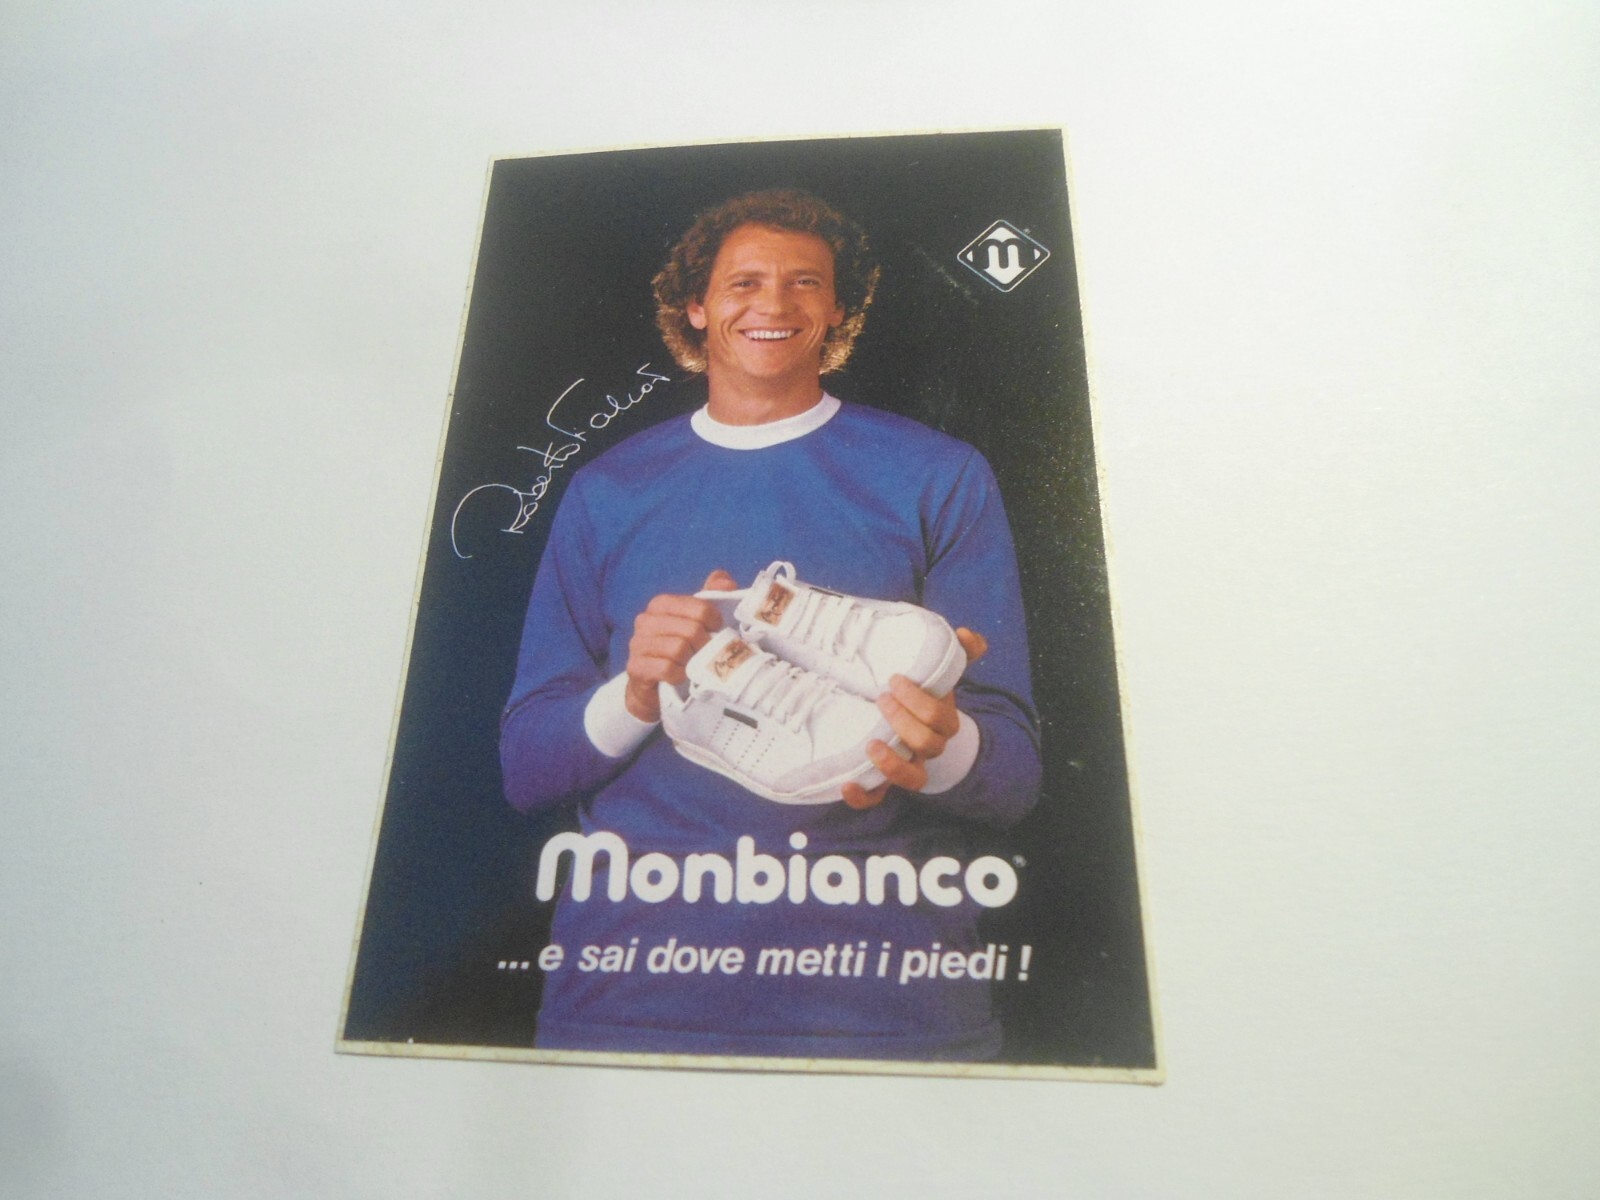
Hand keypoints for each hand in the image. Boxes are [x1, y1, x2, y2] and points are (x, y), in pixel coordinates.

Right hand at [623, 569, 736, 722]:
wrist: (655, 685)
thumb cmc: (681, 648)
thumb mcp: (698, 620)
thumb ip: (712, 596)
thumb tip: (724, 580)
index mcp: (661, 604)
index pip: (701, 608)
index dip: (715, 622)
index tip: (716, 631)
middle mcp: (645, 620)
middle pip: (692, 630)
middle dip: (704, 645)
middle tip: (704, 653)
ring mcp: (637, 644)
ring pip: (679, 649)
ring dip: (691, 661)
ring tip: (691, 664)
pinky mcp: (635, 667)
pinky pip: (667, 669)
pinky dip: (679, 675)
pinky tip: (679, 675)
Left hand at [841, 627, 987, 809]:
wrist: (920, 729)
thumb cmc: (927, 697)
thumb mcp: (940, 673)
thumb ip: (958, 651)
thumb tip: (963, 634)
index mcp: (942, 722)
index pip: (940, 717)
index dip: (920, 701)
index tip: (894, 679)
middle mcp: (929, 748)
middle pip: (928, 744)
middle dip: (904, 721)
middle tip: (881, 698)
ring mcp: (909, 767)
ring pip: (912, 778)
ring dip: (892, 764)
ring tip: (871, 744)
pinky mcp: (885, 782)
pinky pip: (878, 797)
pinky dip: (864, 796)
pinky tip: (846, 785)